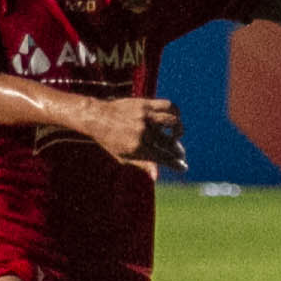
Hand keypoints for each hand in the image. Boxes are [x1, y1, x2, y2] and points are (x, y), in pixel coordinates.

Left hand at [71, 96, 186, 170]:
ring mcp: (145, 116)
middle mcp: (143, 132)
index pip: (164, 158)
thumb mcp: (123, 156)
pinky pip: (168, 106)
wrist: (97, 117)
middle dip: (178, 151)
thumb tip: (157, 176)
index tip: (183, 167)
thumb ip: (142, 164)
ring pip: (173, 121)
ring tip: (176, 135)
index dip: (176, 164)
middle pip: (170, 142)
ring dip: (179, 130)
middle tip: (179, 153)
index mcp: (137, 147)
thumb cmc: (110, 140)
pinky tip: (173, 118)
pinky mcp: (145, 104)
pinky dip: (175, 112)